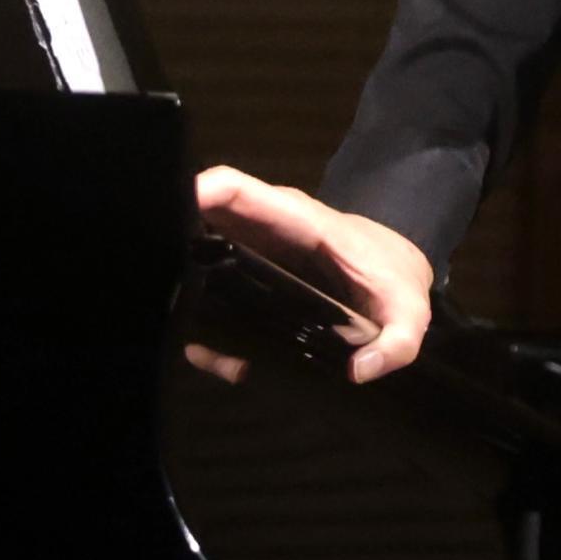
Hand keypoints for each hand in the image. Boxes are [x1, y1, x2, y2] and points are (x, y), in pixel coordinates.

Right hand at [187, 165, 436, 387]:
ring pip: (200, 249)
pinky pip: (213, 275)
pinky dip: (198, 301)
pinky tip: (194, 339)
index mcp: (297, 221)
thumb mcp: (408, 311)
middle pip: (201, 217)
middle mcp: (265, 229)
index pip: (233, 190)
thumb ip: (397, 341)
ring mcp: (253, 249)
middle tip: (152, 285)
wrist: (396, 273)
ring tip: (164, 319)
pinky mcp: (250, 273)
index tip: (163, 223)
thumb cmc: (395, 279)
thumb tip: (361, 369)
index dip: (193, 196)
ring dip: (179, 275)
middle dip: (171, 242)